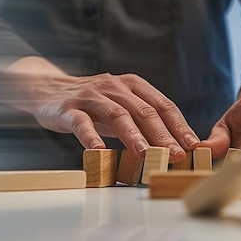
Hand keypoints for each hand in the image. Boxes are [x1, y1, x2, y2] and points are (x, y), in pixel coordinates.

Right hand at [0, 56, 200, 162]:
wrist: (47, 89)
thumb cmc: (94, 105)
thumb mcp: (122, 107)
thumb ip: (144, 122)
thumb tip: (176, 147)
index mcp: (134, 86)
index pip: (163, 105)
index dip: (179, 126)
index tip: (193, 145)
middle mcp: (115, 87)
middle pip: (144, 111)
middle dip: (163, 134)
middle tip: (176, 154)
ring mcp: (91, 97)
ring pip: (117, 115)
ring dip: (133, 135)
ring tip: (145, 153)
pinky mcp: (69, 108)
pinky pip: (81, 123)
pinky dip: (91, 137)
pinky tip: (100, 151)